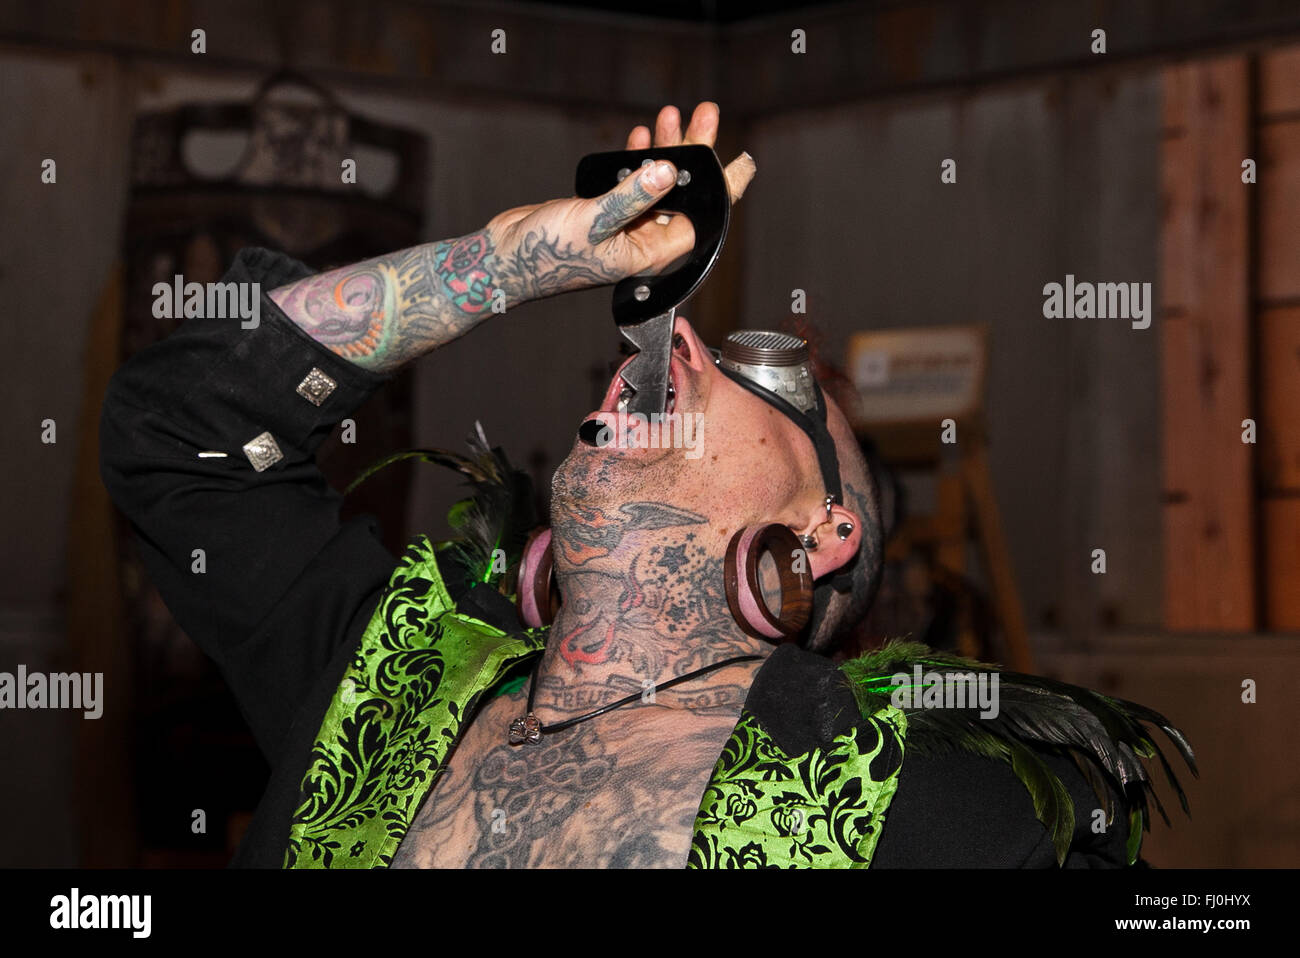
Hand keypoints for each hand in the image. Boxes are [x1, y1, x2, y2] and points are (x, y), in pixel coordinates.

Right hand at [485, 102, 755, 305]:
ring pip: (658, 185)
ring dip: (666, 150)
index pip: (701, 218)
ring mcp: (624, 227)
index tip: (742, 162)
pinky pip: (632, 184)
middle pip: (682, 195)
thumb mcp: (595, 222)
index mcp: (651, 255)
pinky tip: (641, 138)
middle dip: (694, 154)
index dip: (723, 187)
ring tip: (673, 115)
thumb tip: (666, 171)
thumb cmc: (547, 255)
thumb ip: (633, 198)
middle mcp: (644, 242)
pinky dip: (638, 159)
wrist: (505, 259)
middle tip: (705, 115)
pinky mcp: (603, 213)